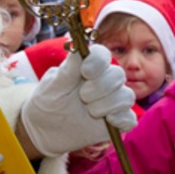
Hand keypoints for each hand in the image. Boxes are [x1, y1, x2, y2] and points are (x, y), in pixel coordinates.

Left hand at [19, 45, 137, 156]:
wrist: (44, 128)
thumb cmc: (48, 101)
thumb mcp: (52, 86)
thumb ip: (67, 69)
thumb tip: (77, 45)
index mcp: (88, 67)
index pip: (103, 55)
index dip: (98, 62)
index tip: (85, 72)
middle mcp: (103, 82)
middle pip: (118, 75)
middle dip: (101, 86)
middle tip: (82, 96)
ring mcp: (111, 102)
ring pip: (127, 96)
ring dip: (109, 104)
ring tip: (90, 111)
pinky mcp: (115, 122)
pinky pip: (130, 119)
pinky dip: (122, 119)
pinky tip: (108, 121)